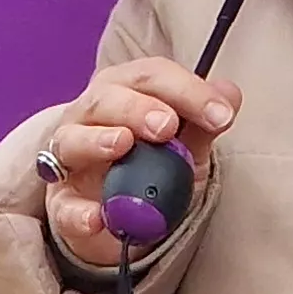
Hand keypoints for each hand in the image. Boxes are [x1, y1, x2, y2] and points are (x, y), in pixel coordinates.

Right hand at [39, 57, 240, 269]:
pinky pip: (63, 207)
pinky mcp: (62, 205)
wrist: (119, 215)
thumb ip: (203, 122)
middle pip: (105, 99)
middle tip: (168, 126)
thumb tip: (230, 93)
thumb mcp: (185, 146)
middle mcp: (89, 117)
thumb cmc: (150, 165)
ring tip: (123, 144)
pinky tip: (98, 217)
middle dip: (137, 108)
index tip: (220, 115)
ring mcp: (69, 160)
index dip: (186, 90)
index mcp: (123, 92)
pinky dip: (79, 212)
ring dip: (97, 140)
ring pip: (71, 140)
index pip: (150, 76)